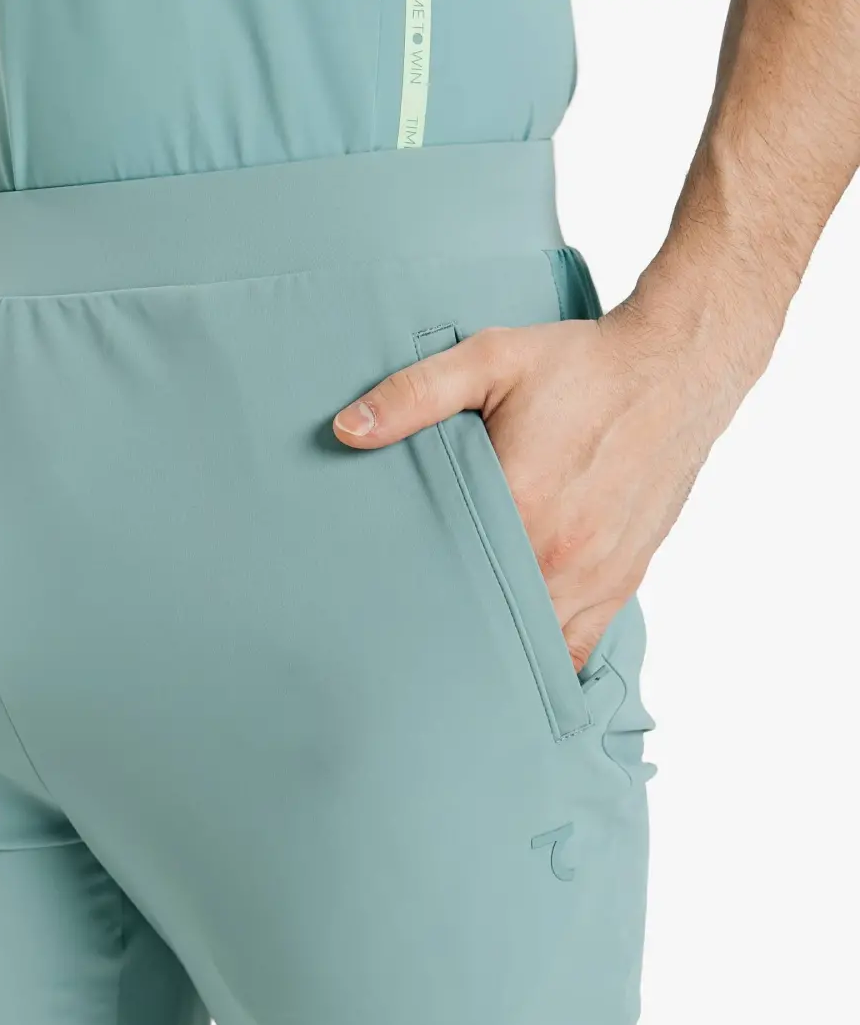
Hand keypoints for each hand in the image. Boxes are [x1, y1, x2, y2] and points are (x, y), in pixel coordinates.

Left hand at [333, 292, 757, 670]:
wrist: (678, 367)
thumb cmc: (582, 363)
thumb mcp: (491, 359)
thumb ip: (415, 395)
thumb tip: (346, 429)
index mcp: (520, 503)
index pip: (446, 574)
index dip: (409, 592)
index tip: (381, 602)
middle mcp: (559, 553)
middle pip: (487, 618)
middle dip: (447, 629)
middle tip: (405, 638)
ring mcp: (595, 574)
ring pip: (534, 644)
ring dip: (496, 649)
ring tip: (454, 656)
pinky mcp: (623, 579)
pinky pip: (582, 646)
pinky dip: (550, 659)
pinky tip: (519, 666)